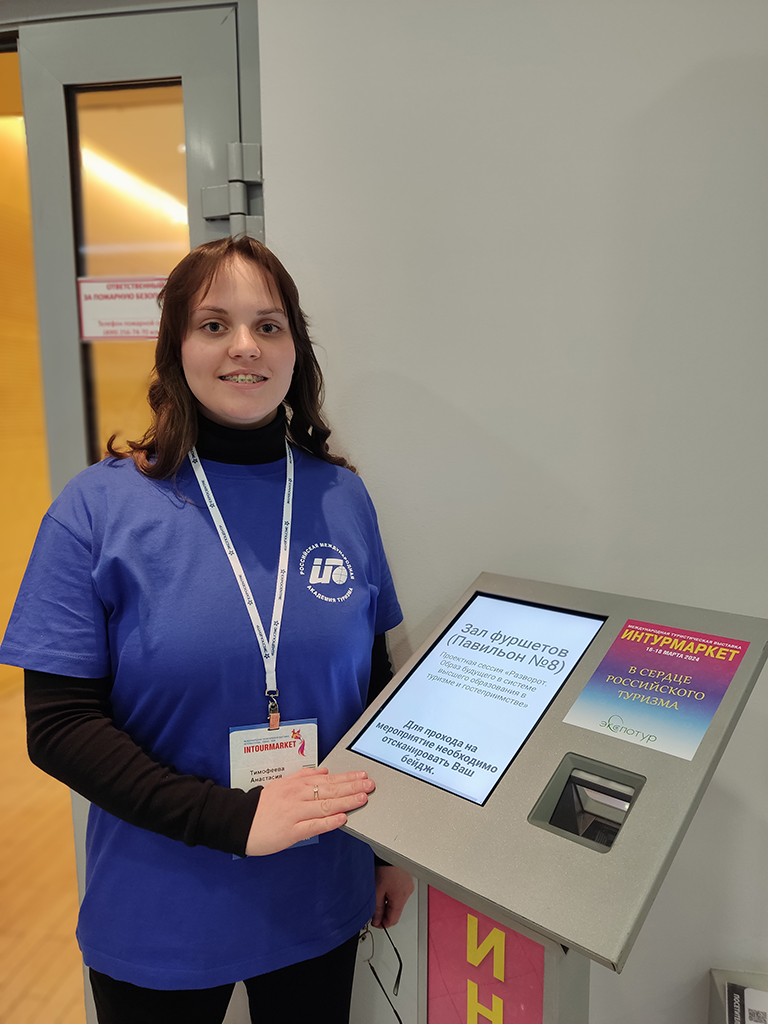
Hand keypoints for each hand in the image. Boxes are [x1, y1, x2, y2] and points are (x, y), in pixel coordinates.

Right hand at [245, 767, 374, 855]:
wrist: (238, 822)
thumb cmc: (261, 805)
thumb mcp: (281, 784)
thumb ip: (303, 776)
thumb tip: (324, 772)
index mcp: (296, 784)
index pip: (327, 779)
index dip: (347, 778)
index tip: (362, 775)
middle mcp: (297, 796)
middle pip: (330, 790)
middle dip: (353, 787)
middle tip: (370, 784)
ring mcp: (295, 813)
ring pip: (325, 805)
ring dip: (346, 801)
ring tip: (362, 798)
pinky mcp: (291, 831)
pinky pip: (314, 826)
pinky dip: (329, 822)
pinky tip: (342, 819)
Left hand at [371, 865, 414, 928]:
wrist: (389, 852)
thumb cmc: (383, 868)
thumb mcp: (376, 891)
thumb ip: (377, 909)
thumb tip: (376, 920)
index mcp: (400, 898)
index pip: (393, 920)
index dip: (382, 924)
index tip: (375, 923)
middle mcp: (407, 893)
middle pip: (396, 911)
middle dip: (385, 913)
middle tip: (374, 912)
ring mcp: (408, 886)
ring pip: (398, 902)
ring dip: (388, 903)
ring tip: (378, 896)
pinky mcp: (407, 880)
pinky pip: (400, 893)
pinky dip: (392, 895)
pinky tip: (384, 888)